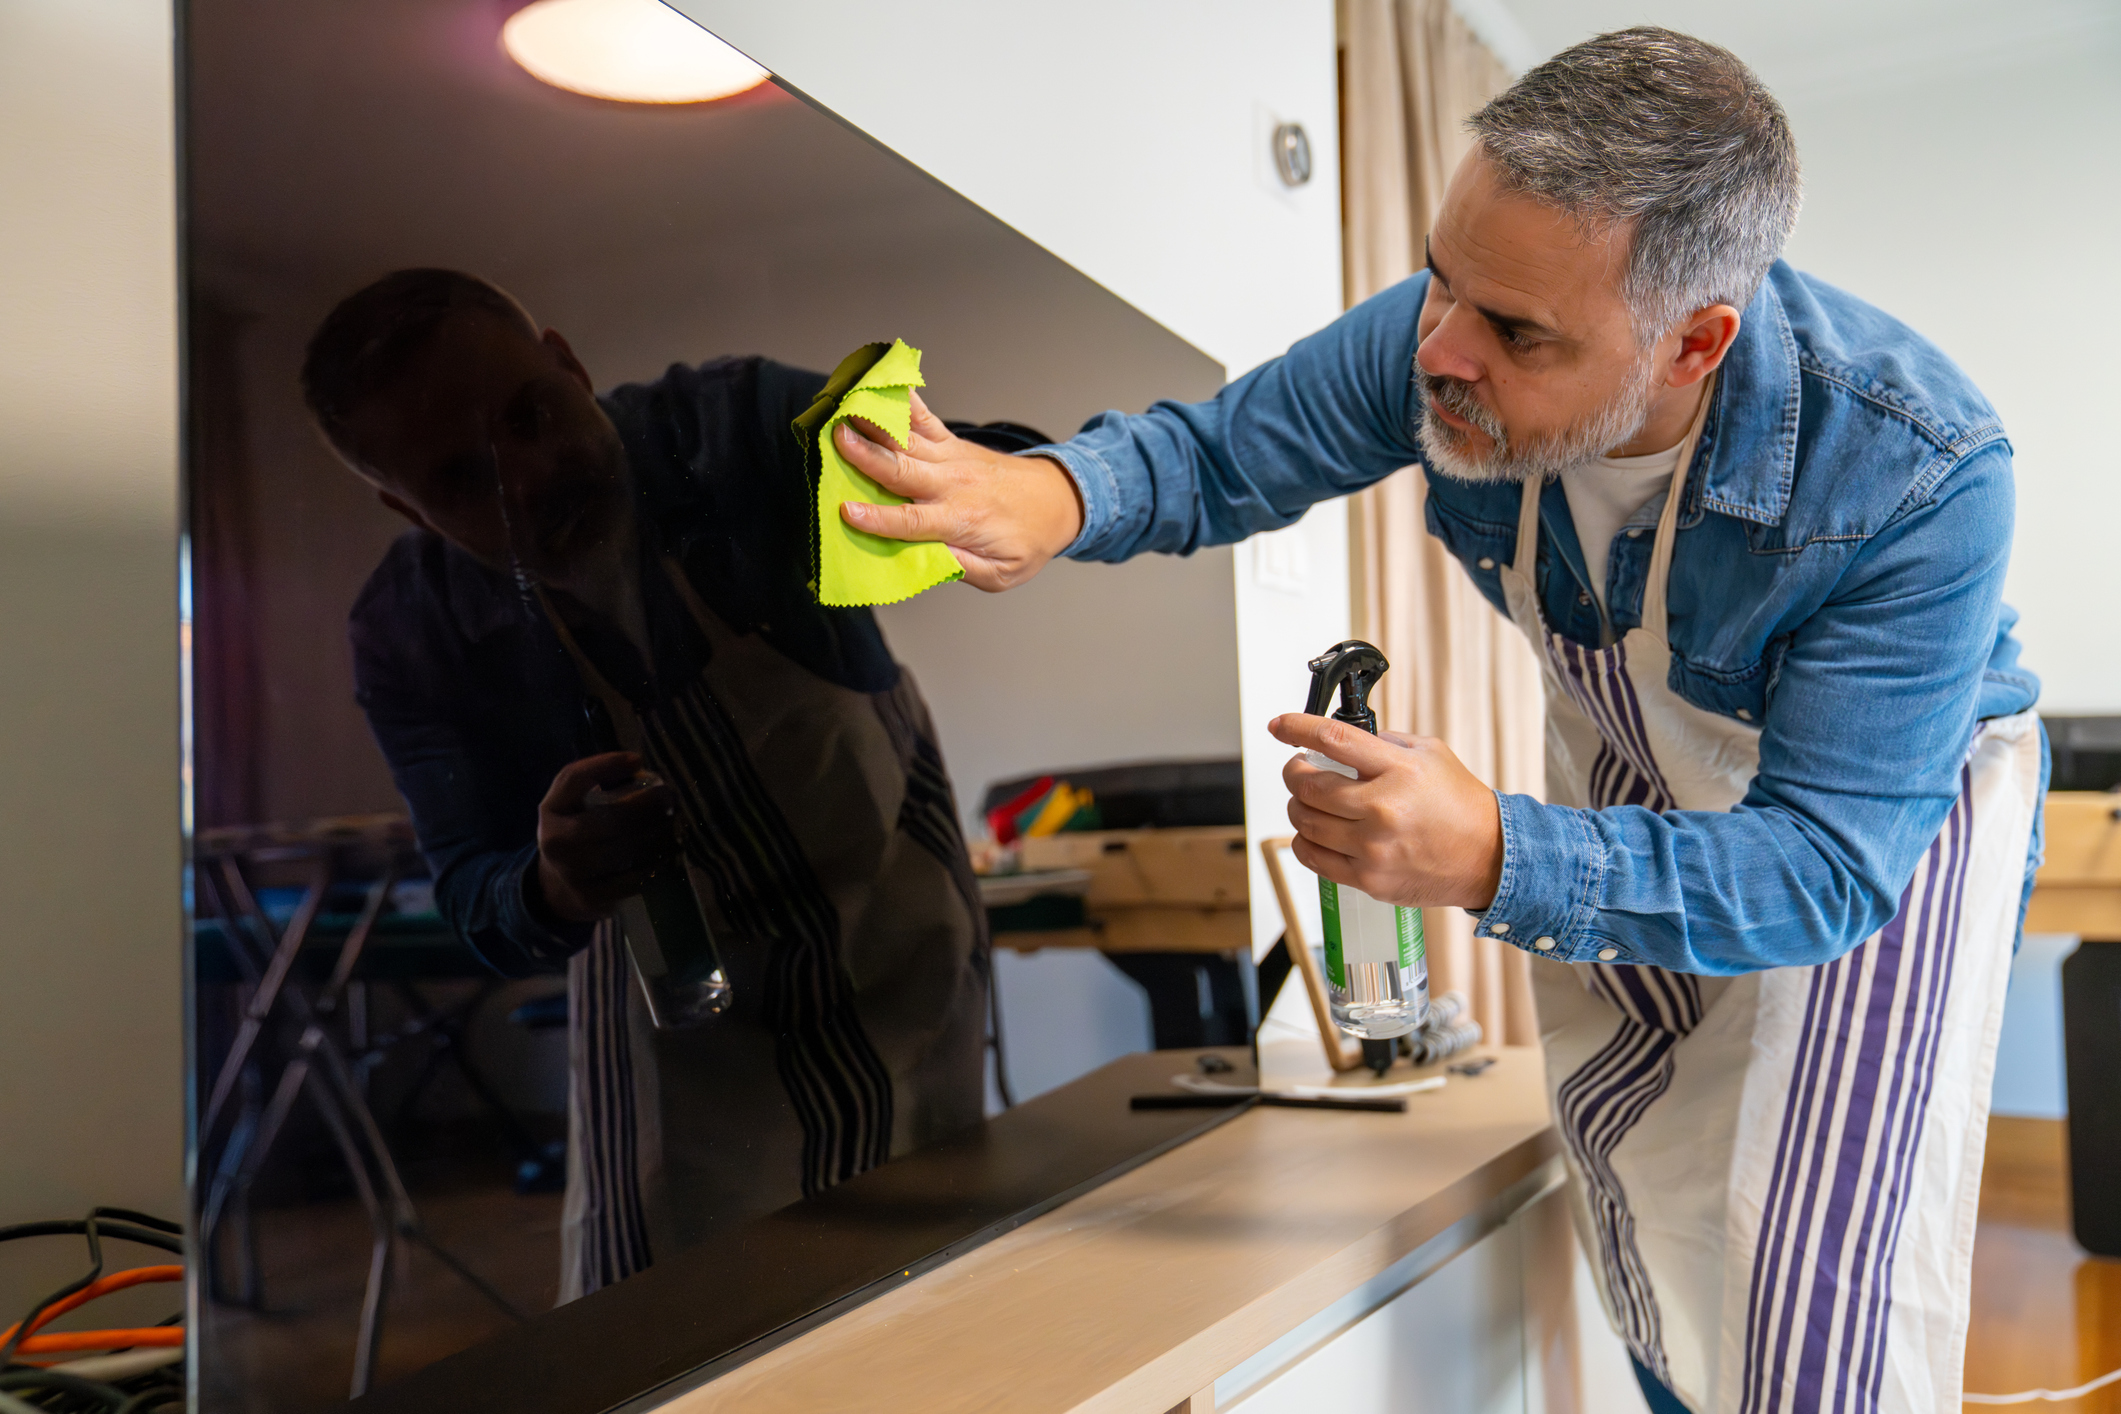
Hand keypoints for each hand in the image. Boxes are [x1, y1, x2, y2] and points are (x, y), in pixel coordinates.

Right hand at [534, 752, 677, 923]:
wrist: (558, 885)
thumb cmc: (575, 829)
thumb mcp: (572, 800)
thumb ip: (595, 775)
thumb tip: (636, 763)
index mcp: (551, 811)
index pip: (574, 779)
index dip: (607, 766)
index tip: (638, 761)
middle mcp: (556, 842)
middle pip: (612, 819)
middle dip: (649, 807)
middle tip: (671, 799)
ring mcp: (572, 873)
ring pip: (627, 851)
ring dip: (659, 835)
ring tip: (674, 824)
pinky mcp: (591, 898)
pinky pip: (633, 878)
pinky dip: (656, 864)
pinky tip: (668, 852)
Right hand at [834, 389, 1083, 591]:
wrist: (1059, 501)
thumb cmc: (1028, 541)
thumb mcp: (1001, 573)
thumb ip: (963, 567)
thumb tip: (926, 561)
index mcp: (962, 521)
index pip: (913, 522)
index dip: (878, 518)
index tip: (846, 510)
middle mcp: (953, 485)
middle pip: (903, 470)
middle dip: (867, 455)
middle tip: (837, 438)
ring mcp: (952, 460)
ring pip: (908, 440)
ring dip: (876, 423)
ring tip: (846, 405)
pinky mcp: (953, 444)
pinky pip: (925, 420)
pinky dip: (905, 401)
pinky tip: (885, 382)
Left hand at [1270, 715, 1503, 911]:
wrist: (1489, 857)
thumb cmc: (1460, 805)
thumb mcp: (1430, 754)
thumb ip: (1384, 742)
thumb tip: (1340, 740)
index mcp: (1399, 770)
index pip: (1332, 739)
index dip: (1296, 728)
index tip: (1280, 726)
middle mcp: (1382, 809)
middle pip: (1307, 785)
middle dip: (1294, 772)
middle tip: (1300, 769)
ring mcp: (1373, 848)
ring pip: (1305, 822)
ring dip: (1298, 807)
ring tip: (1311, 801)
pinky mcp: (1369, 878)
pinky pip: (1314, 858)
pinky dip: (1305, 841)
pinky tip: (1316, 832)